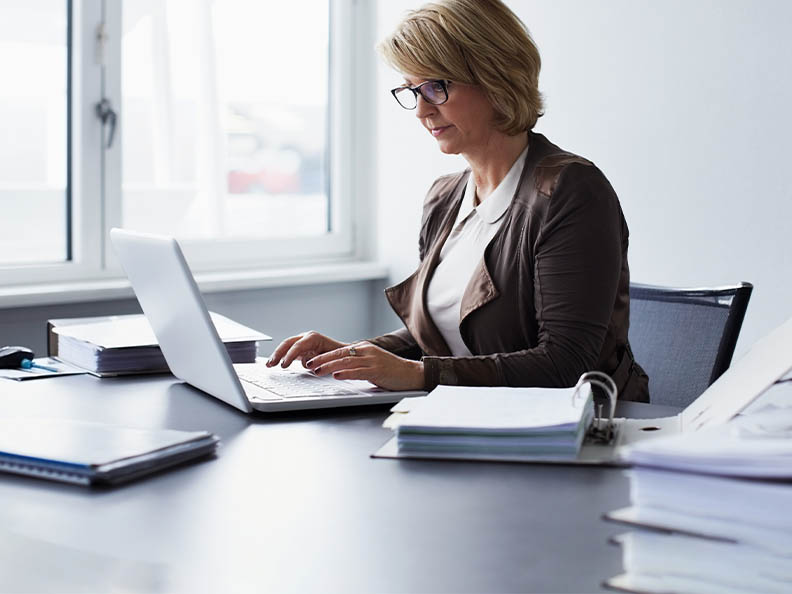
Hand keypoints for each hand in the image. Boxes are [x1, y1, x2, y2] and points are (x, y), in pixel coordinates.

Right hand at [266, 331, 347, 368]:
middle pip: (288, 343)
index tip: (284, 365)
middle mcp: (306, 338)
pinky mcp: (301, 349)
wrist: (344, 352)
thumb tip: (309, 364)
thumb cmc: (339, 354)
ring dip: (277, 355)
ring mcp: (303, 342)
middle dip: (278, 353)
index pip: (298, 346)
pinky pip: (289, 351)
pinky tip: (275, 363)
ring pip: (286, 346)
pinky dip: (281, 357)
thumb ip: (320, 360)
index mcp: (313, 338)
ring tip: (269, 364)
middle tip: (271, 364)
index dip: (289, 356)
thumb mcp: (331, 357)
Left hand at [305, 341, 424, 391]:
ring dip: (329, 367)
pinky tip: (336, 375)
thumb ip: (358, 364)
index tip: (312, 360)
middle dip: (322, 359)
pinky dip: (345, 373)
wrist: (411, 373)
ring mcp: (372, 361)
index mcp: (365, 348)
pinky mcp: (377, 371)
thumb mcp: (372, 363)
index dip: (324, 355)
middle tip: (309, 364)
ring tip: (317, 371)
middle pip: (340, 354)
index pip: (340, 350)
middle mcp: (367, 351)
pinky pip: (358, 371)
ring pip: (346, 362)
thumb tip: (339, 370)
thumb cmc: (392, 371)